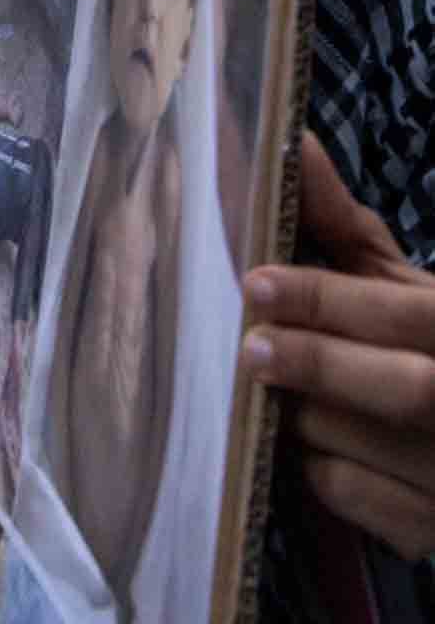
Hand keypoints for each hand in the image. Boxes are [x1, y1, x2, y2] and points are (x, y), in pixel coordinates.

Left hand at [241, 130, 434, 561]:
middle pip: (402, 390)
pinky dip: (321, 471)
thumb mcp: (403, 283)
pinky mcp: (430, 532)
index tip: (255, 283)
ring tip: (278, 389)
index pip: (404, 314)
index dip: (329, 300)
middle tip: (252, 348)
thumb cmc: (428, 341)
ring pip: (367, 447)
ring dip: (306, 418)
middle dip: (320, 365)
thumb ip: (343, 224)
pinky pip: (355, 502)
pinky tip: (314, 442)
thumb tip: (293, 138)